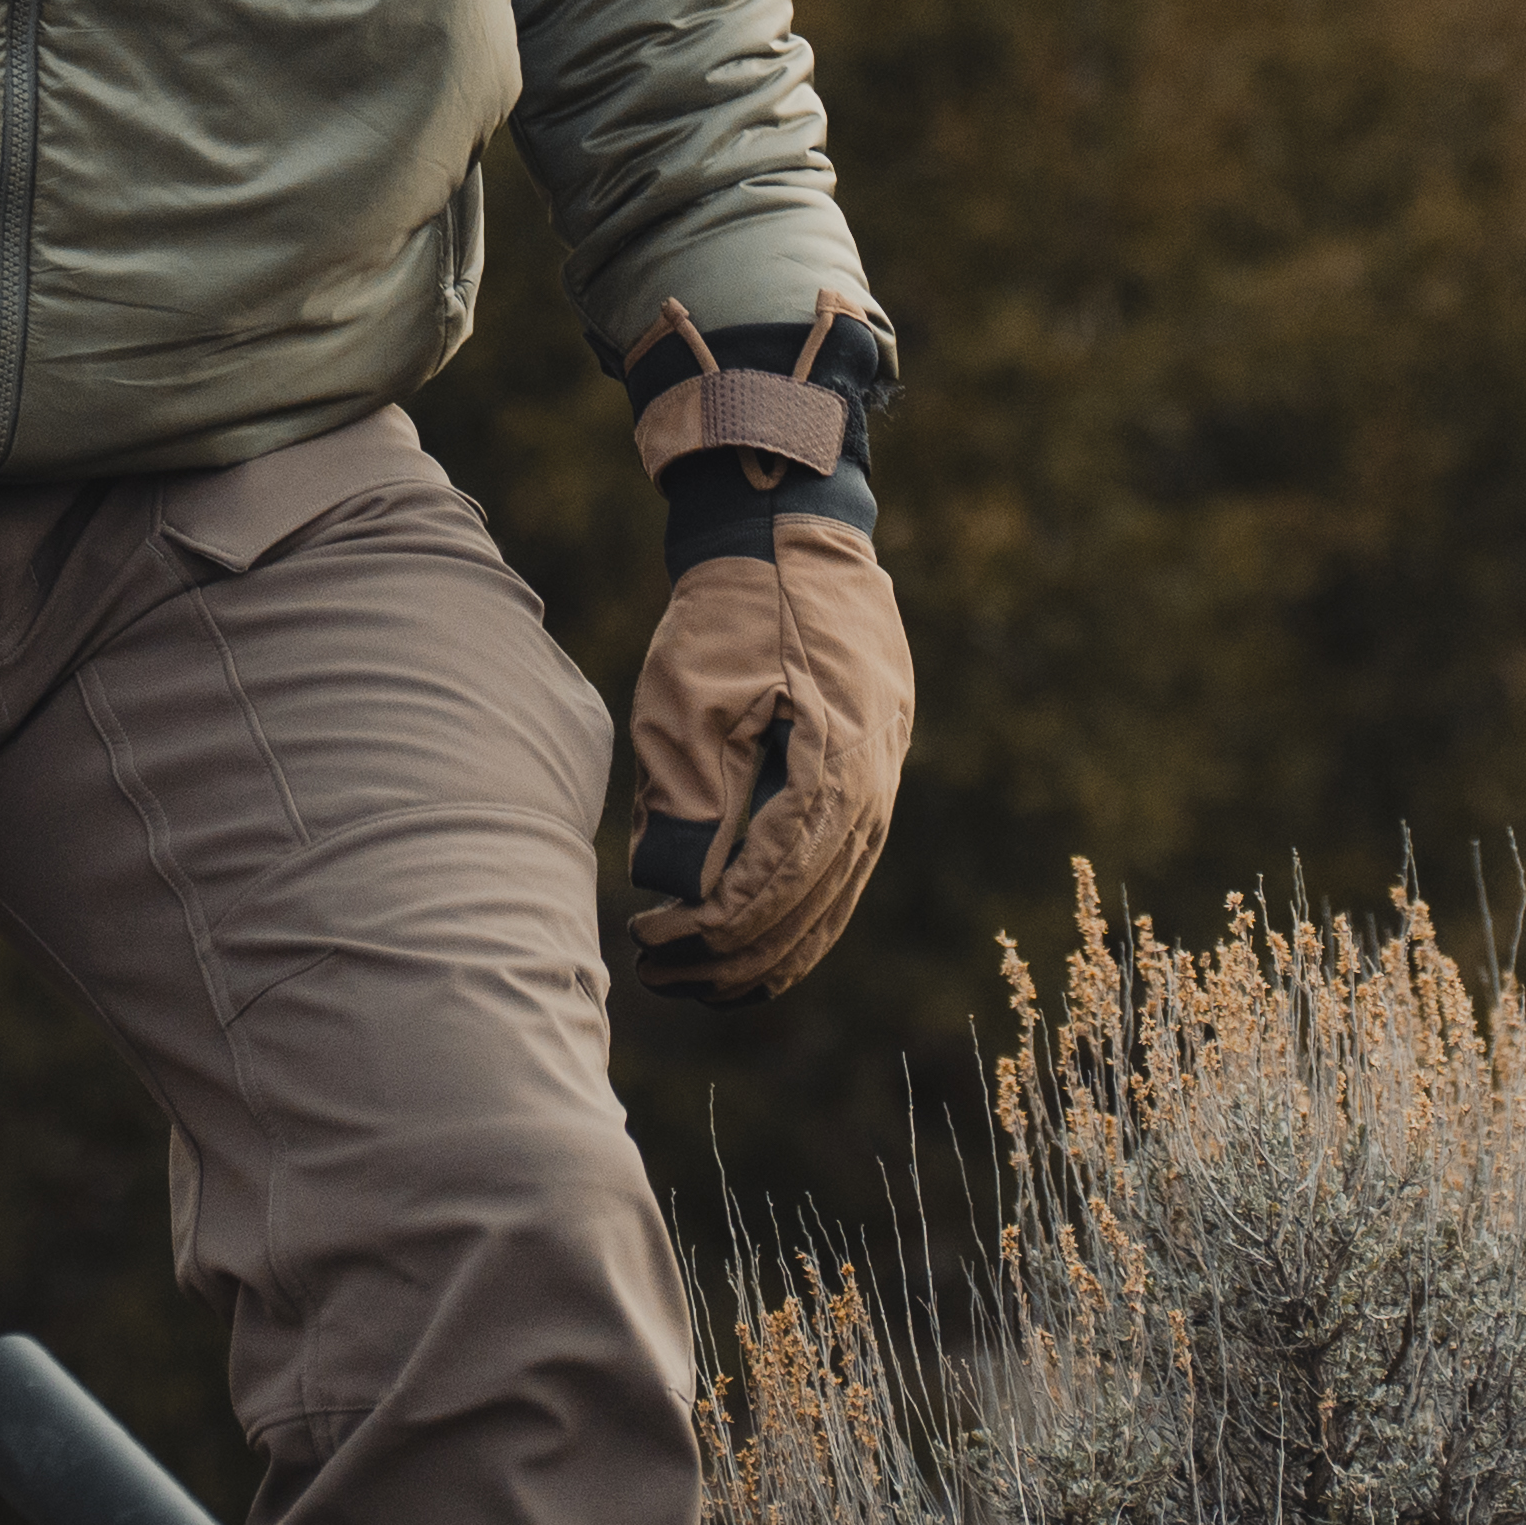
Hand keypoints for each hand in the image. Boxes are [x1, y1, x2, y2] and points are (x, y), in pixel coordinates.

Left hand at [625, 518, 912, 1002]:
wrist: (795, 543)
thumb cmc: (735, 613)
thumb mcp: (692, 696)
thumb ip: (690, 798)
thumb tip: (678, 894)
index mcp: (835, 768)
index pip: (772, 884)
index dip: (708, 929)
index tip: (648, 942)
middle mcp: (871, 794)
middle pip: (806, 915)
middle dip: (727, 960)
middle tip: (654, 975)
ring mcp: (877, 795)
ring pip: (827, 911)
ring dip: (757, 956)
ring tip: (688, 981)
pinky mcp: (866, 789)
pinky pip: (836, 882)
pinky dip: (790, 926)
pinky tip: (741, 951)